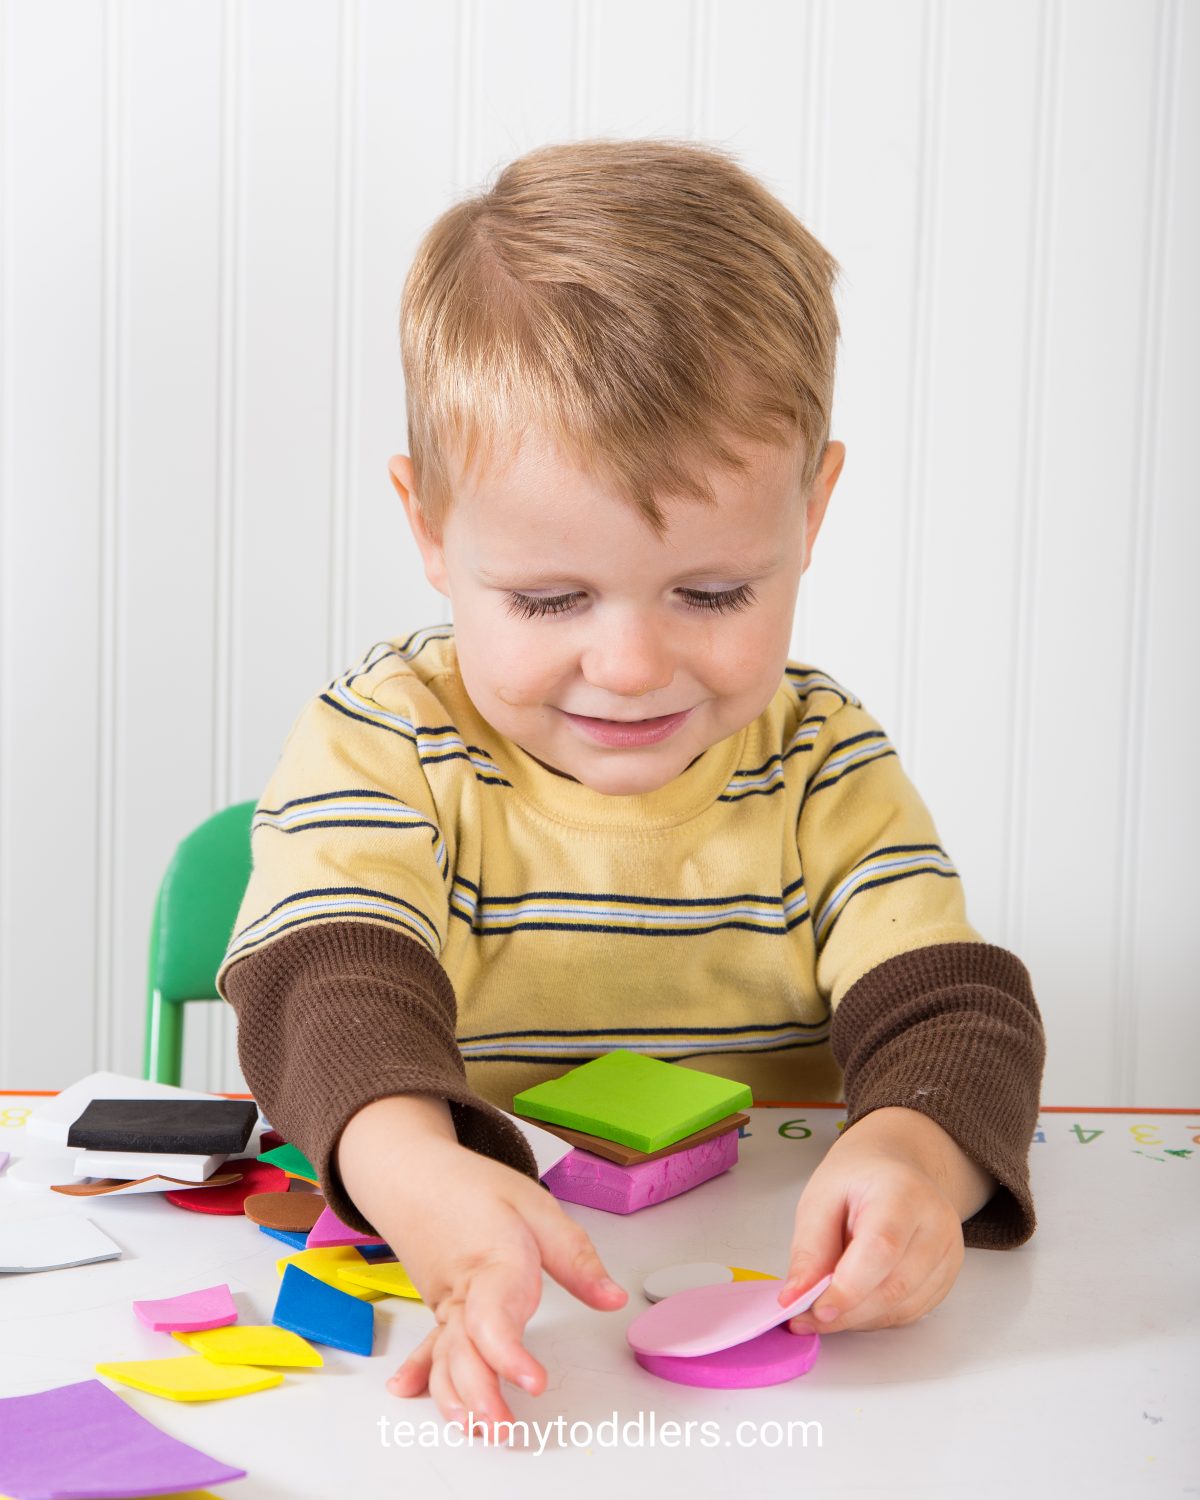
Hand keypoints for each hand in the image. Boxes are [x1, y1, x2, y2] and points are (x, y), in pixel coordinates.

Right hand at [344, 1125, 626, 1430]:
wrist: (413, 1171)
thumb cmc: (474, 1186)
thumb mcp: (537, 1206)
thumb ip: (575, 1257)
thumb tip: (613, 1299)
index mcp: (493, 1257)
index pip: (494, 1316)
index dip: (510, 1355)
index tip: (535, 1383)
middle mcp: (463, 1287)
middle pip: (465, 1348)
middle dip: (481, 1394)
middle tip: (503, 1429)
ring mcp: (444, 1300)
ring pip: (446, 1355)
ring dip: (457, 1396)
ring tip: (479, 1430)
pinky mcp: (438, 1307)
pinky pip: (431, 1345)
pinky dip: (422, 1371)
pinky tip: (409, 1393)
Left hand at [779, 1107, 990, 1333]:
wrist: (895, 1170)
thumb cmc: (857, 1180)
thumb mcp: (820, 1199)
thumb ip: (809, 1250)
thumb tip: (796, 1298)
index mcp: (904, 1192)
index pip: (882, 1248)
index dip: (849, 1288)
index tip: (814, 1310)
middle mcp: (936, 1224)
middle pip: (894, 1286)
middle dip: (846, 1312)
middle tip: (806, 1318)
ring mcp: (948, 1254)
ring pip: (902, 1308)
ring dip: (858, 1318)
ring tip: (825, 1306)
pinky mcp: (947, 1278)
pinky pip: (909, 1313)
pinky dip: (875, 1316)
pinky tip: (854, 1303)